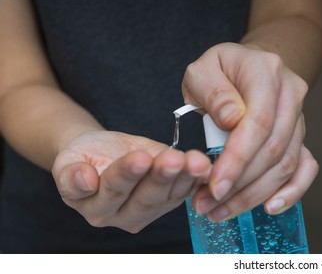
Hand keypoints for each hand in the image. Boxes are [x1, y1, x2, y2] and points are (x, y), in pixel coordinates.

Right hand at [51, 131, 211, 232]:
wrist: (102, 152)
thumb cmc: (84, 156)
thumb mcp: (68, 161)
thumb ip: (71, 175)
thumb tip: (84, 180)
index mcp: (96, 208)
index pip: (113, 191)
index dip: (127, 174)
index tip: (141, 157)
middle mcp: (124, 216)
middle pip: (146, 198)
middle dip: (161, 177)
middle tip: (173, 159)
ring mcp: (151, 210)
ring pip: (170, 196)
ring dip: (185, 177)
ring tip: (195, 161)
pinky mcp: (170, 199)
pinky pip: (186, 191)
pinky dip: (197, 178)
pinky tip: (205, 165)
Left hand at [182, 42, 318, 221]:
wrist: (249, 66)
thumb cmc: (222, 70)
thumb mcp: (203, 70)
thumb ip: (213, 92)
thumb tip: (232, 121)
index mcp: (266, 72)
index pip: (259, 122)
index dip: (238, 158)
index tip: (215, 186)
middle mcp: (290, 94)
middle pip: (274, 149)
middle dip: (241, 184)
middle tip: (208, 204)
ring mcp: (300, 117)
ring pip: (286, 164)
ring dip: (254, 194)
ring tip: (221, 210)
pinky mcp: (300, 137)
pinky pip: (305, 168)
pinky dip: (291, 192)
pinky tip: (269, 207)